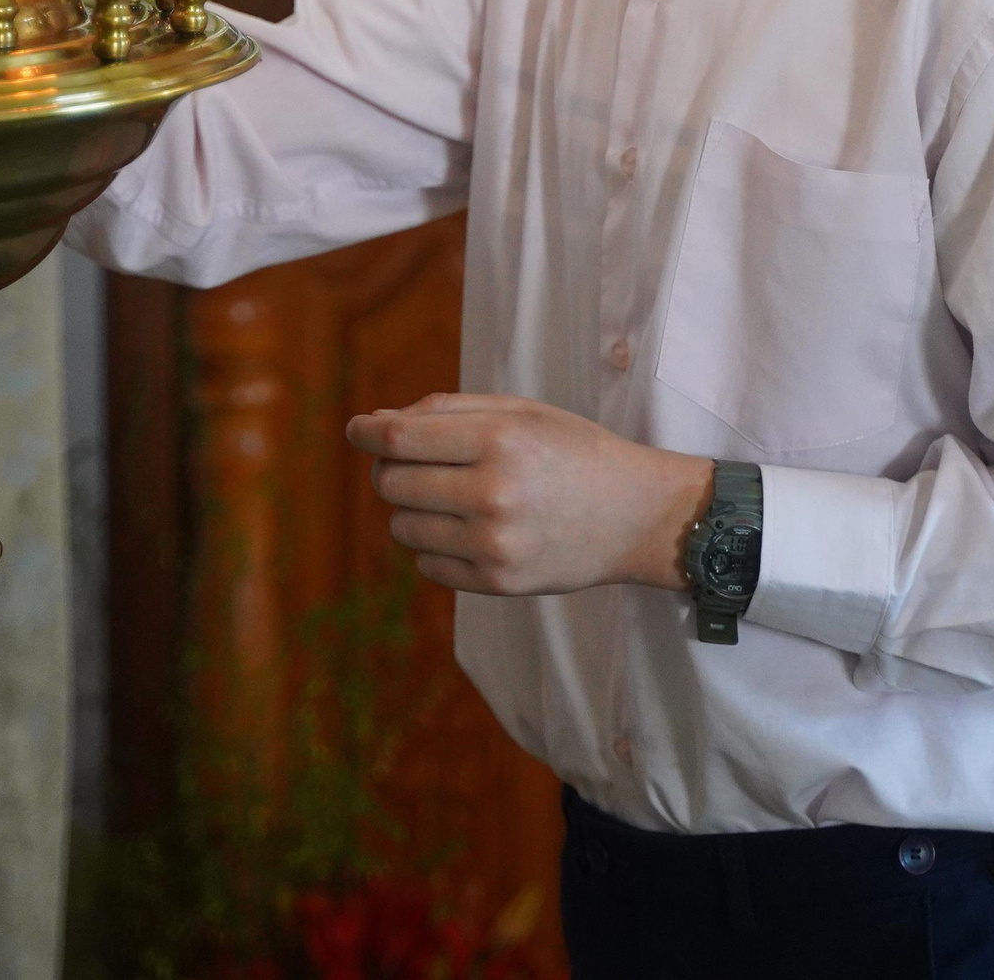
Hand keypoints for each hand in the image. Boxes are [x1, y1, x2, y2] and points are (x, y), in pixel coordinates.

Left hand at [345, 393, 716, 597]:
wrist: (636, 515)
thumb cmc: (572, 451)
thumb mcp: (520, 412)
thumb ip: (445, 410)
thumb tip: (373, 424)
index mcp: (499, 440)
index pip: (398, 438)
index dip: (366, 431)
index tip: (357, 429)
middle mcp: (493, 493)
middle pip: (392, 482)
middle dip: (392, 468)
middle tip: (418, 462)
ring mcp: (494, 544)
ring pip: (403, 526)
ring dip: (412, 508)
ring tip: (453, 497)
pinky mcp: (498, 582)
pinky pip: (427, 564)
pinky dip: (434, 545)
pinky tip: (470, 529)